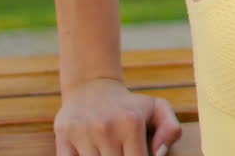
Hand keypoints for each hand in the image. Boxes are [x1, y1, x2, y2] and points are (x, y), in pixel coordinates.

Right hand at [54, 77, 182, 155]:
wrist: (92, 87)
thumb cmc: (129, 105)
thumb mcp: (158, 108)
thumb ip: (171, 129)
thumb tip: (159, 153)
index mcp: (131, 123)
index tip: (136, 155)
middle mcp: (106, 128)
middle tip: (121, 152)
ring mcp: (82, 133)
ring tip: (108, 151)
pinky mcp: (63, 136)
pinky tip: (91, 153)